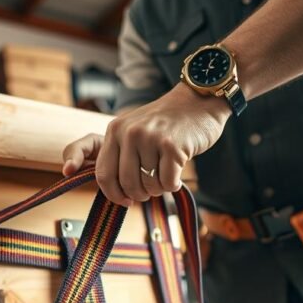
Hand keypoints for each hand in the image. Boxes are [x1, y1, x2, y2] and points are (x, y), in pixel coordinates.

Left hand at [62, 84, 230, 205]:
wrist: (199, 101)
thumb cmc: (167, 122)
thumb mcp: (135, 130)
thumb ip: (121, 155)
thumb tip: (116, 193)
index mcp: (115, 130)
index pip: (104, 174)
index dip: (113, 194)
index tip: (125, 201)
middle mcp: (130, 133)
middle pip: (126, 184)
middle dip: (140, 194)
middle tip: (151, 190)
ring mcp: (151, 139)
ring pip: (148, 185)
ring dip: (159, 188)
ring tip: (166, 175)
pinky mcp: (172, 147)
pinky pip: (167, 183)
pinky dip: (173, 185)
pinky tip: (178, 175)